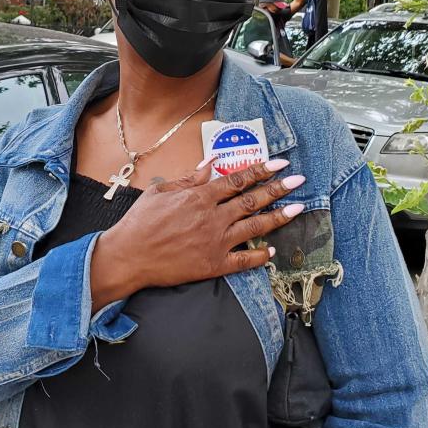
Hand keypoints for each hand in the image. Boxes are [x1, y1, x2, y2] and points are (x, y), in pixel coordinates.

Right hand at [89, 159, 304, 310]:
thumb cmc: (140, 222)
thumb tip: (212, 162)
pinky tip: (270, 251)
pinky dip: (258, 256)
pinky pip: (243, 260)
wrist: (128, 256)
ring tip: (297, 209)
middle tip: (299, 181)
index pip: (238, 179)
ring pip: (254, 227)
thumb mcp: (162, 191)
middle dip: (278, 188)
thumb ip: (190, 177)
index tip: (280, 163)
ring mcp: (215, 242)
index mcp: (200, 197)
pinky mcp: (213, 265)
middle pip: (252, 200)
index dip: (261, 170)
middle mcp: (212, 217)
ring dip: (278, 217)